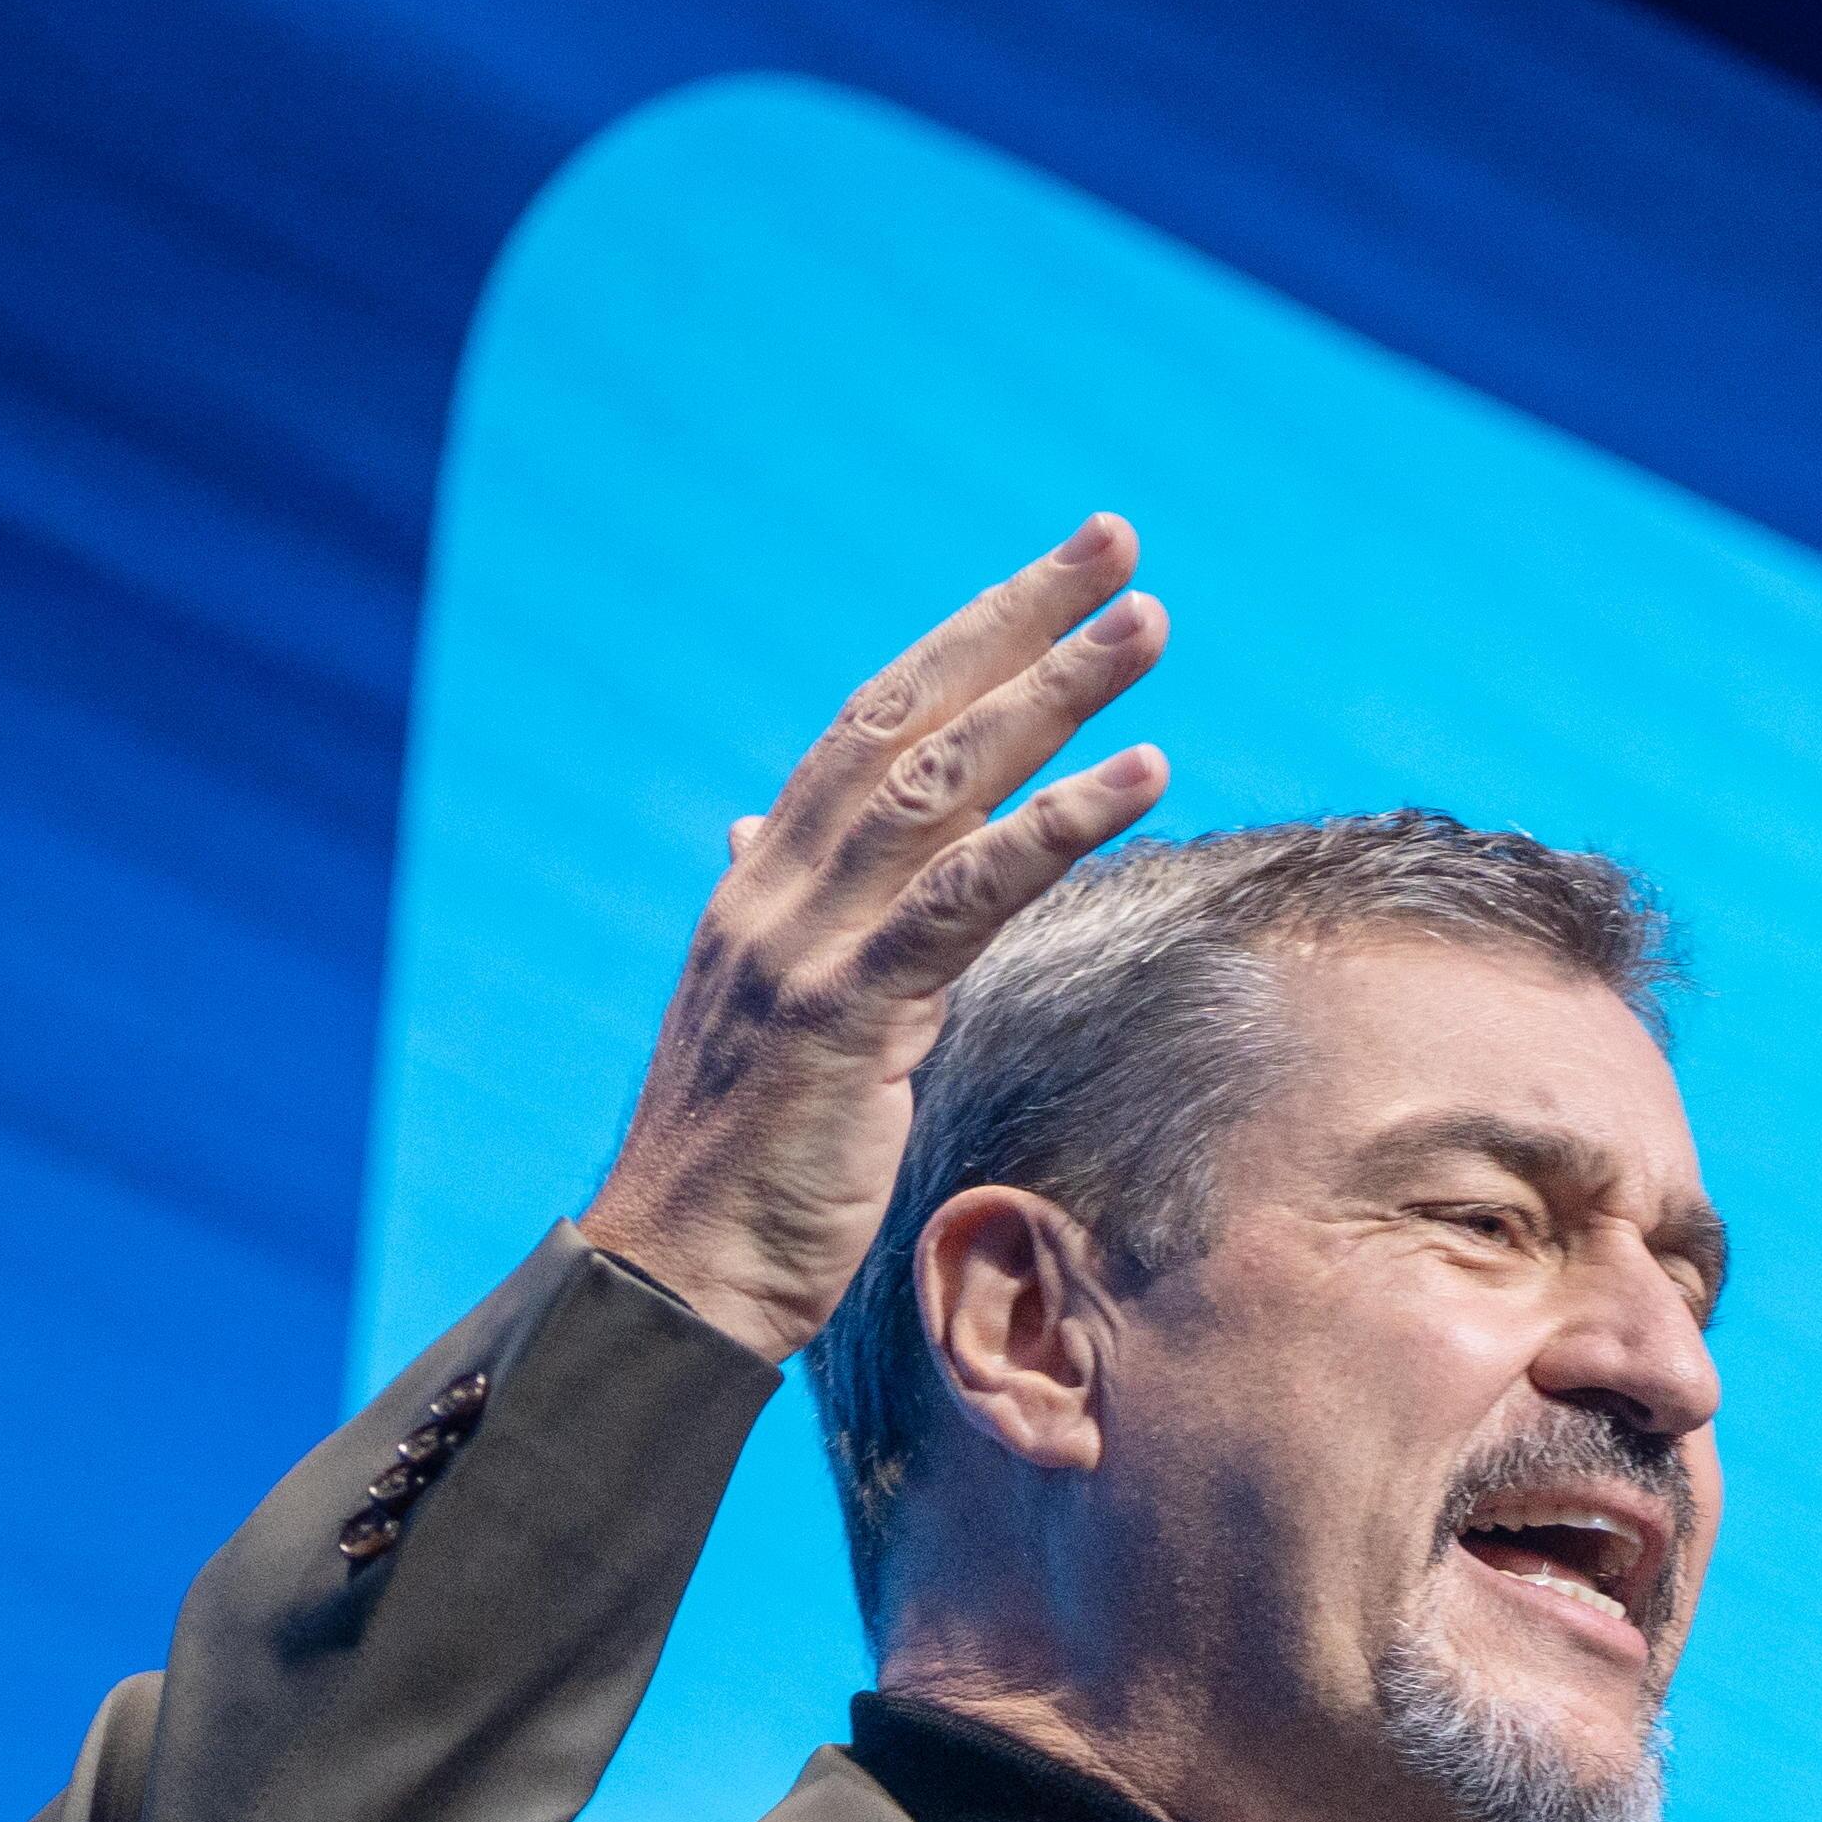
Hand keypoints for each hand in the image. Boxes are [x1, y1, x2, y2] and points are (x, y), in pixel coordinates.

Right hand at [574, 520, 1176, 1365]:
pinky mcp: (841, 1014)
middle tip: (1117, 545)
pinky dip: (1054, 826)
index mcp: (764, 883)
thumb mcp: (769, 1019)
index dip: (964, 641)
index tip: (1054, 578)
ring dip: (1054, 697)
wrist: (675, 1277)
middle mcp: (776, 886)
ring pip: (942, 784)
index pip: (869, 726)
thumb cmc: (743, 1166)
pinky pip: (963, 897)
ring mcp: (802, 944)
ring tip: (1146, 629)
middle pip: (909, 717)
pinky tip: (1138, 774)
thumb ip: (789, 916)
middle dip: (1018, 622)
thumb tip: (763, 826)